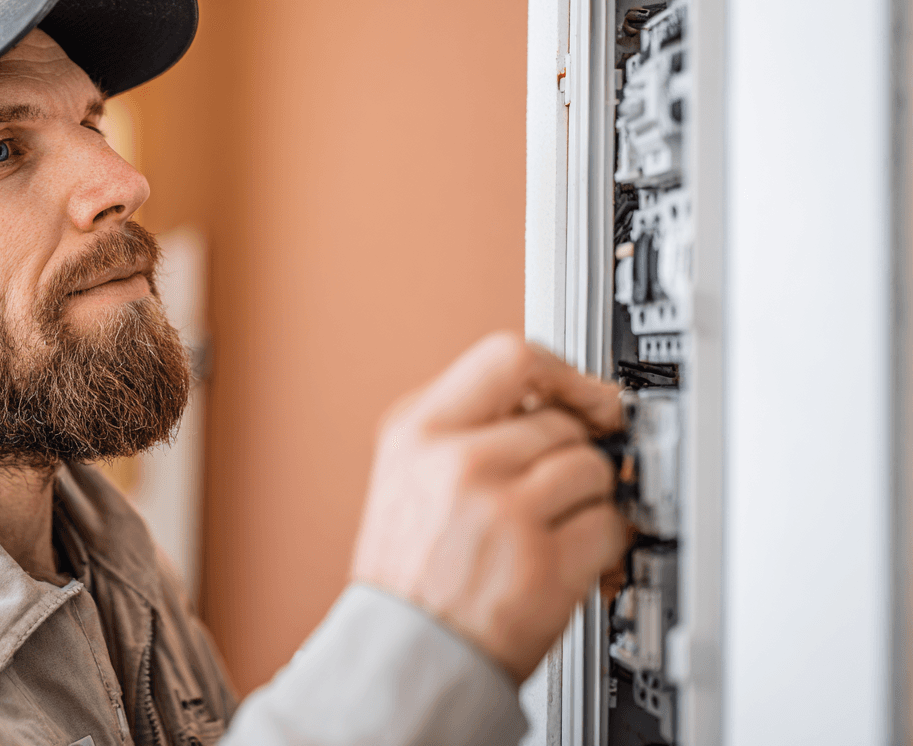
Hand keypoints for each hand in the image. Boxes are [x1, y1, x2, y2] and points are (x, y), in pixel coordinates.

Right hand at [350, 331, 627, 682]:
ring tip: (553, 526)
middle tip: (557, 486)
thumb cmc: (408, 574)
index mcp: (416, 431)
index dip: (561, 373)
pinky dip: (603, 543)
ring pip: (592, 468)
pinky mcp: (543, 561)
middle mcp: (457, 462)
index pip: (508, 358)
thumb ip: (464, 427)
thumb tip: (550, 399)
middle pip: (561, 420)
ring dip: (589, 498)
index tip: (584, 394)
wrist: (402, 654)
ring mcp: (501, 510)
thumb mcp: (406, 474)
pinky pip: (610, 525)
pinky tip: (566, 556)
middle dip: (573, 452)